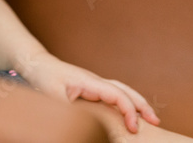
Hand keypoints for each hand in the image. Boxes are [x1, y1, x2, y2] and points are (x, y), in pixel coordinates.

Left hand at [20, 52, 160, 133]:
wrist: (37, 65)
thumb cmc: (45, 79)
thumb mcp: (54, 98)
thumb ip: (69, 110)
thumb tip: (80, 123)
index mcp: (89, 82)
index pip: (116, 95)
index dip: (128, 110)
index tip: (134, 127)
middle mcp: (96, 81)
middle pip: (125, 90)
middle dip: (141, 106)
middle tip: (156, 121)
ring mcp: (95, 83)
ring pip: (122, 90)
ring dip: (136, 103)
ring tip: (150, 117)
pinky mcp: (92, 87)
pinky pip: (114, 94)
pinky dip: (126, 102)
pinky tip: (129, 113)